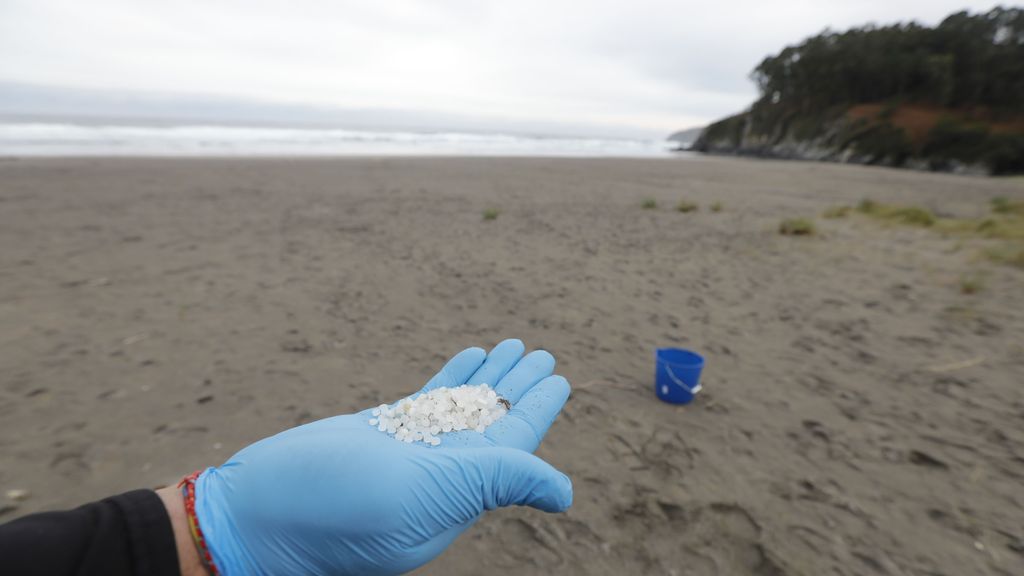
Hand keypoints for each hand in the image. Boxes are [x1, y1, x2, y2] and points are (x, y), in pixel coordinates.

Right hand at [192, 339, 572, 575]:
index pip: (511, 448)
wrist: (250, 515)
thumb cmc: (331, 508)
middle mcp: (438, 478)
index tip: (557, 377)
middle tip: (542, 353)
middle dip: (517, 386)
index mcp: (456, 496)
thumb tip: (563, 492)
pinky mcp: (377, 438)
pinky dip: (449, 379)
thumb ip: (491, 480)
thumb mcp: (420, 493)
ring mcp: (406, 456)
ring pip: (460, 409)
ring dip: (488, 378)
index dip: (537, 409)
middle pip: (491, 424)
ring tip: (513, 346)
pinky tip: (468, 358)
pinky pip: (426, 404)